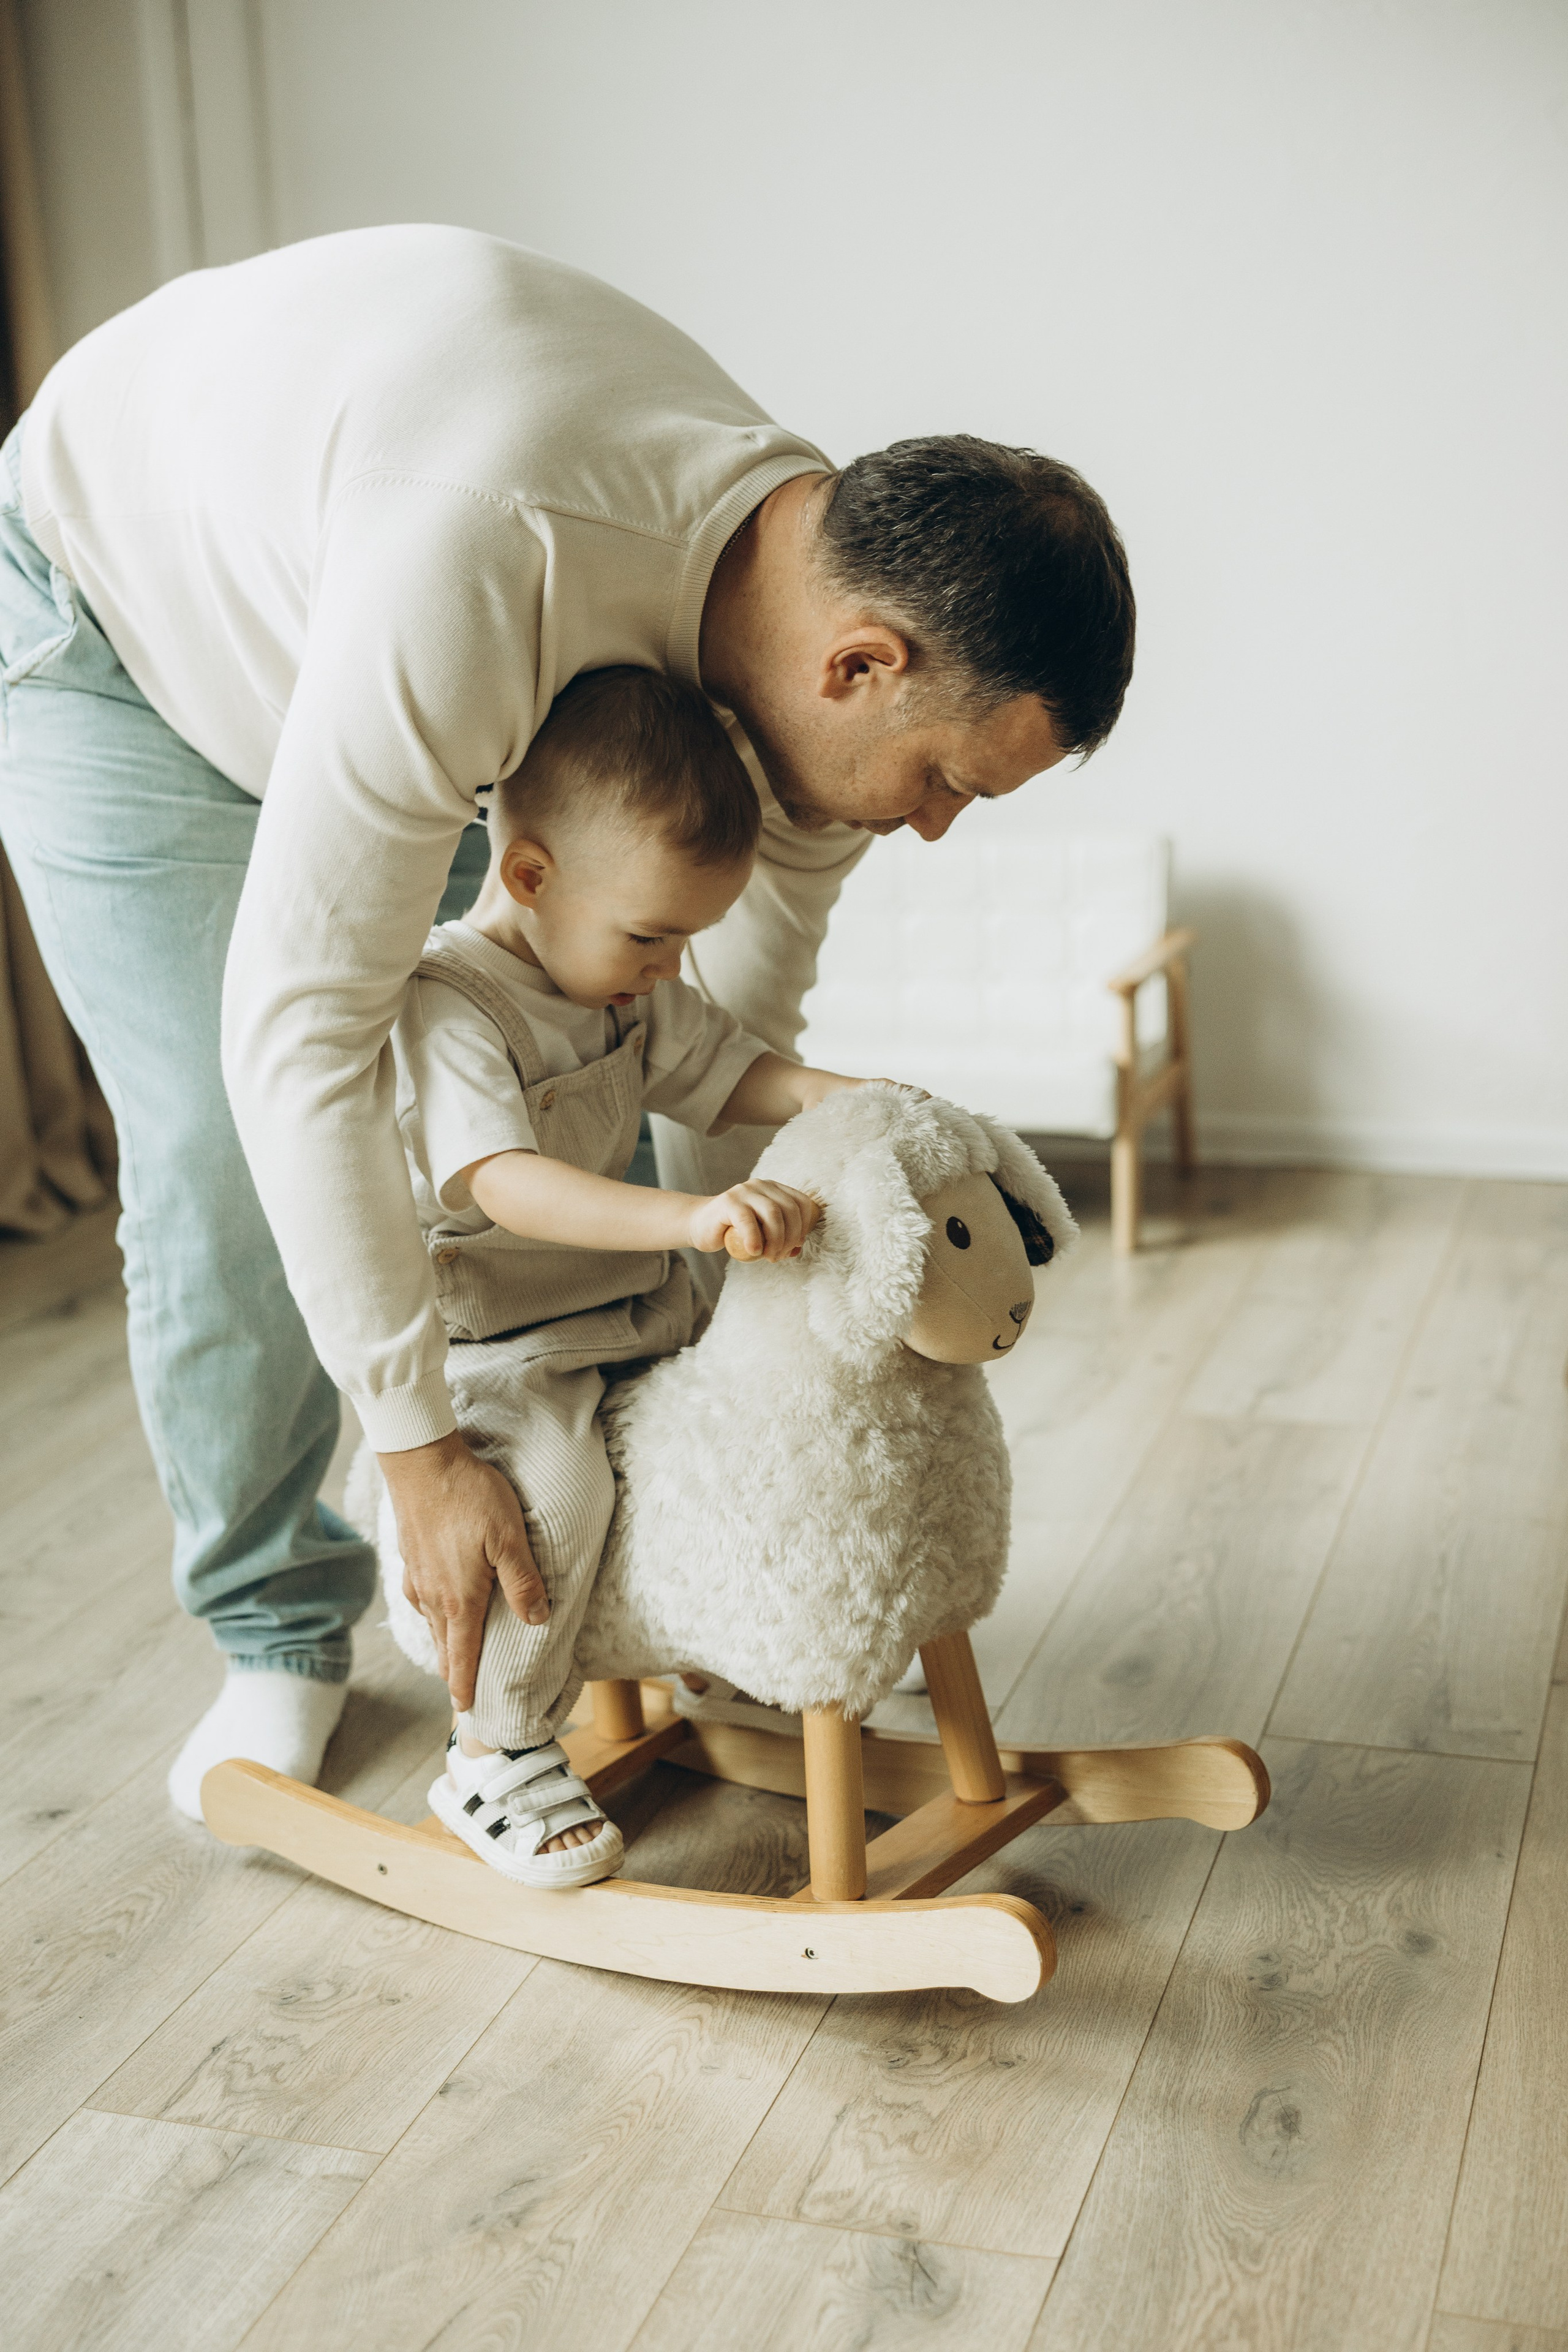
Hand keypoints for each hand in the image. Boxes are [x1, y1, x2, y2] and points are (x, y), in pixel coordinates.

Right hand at [377, 1431, 548, 1710]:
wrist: (421, 1462)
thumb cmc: (470, 1498)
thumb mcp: (510, 1539)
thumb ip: (523, 1583)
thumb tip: (537, 1621)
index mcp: (459, 1600)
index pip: (462, 1656)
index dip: (464, 1685)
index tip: (465, 1709)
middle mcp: (433, 1596)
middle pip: (444, 1646)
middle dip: (453, 1671)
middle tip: (461, 1692)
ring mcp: (417, 1577)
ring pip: (432, 1623)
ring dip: (443, 1643)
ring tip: (452, 1656)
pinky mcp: (410, 1557)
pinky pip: (421, 1598)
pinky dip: (433, 1614)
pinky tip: (437, 1606)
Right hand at [688, 1179, 820, 1260]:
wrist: (700, 1226)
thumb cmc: (734, 1232)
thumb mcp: (762, 1234)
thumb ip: (780, 1238)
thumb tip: (796, 1249)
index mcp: (774, 1189)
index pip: (801, 1203)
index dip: (805, 1226)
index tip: (796, 1245)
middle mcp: (761, 1185)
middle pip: (789, 1209)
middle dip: (790, 1237)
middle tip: (780, 1256)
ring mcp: (744, 1191)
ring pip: (773, 1213)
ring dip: (776, 1240)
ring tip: (769, 1256)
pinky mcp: (728, 1202)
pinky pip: (748, 1220)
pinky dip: (755, 1239)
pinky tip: (754, 1251)